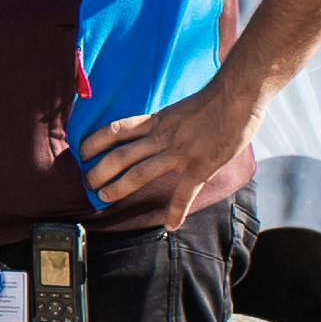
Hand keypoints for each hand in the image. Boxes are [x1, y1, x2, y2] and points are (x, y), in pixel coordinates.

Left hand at [73, 86, 252, 222]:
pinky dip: (176, 211)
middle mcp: (162, 137)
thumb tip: (158, 129)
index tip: (82, 152)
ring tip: (104, 199)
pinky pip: (184, 193)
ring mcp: (180, 153)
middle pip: (120, 155)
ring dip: (118, 188)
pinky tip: (170, 226)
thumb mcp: (180, 106)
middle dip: (99, 171)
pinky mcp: (200, 166)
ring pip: (140, 173)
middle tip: (87, 183)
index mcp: (157, 120)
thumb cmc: (214, 97)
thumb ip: (166, 121)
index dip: (95, 141)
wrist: (238, 95)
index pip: (116, 130)